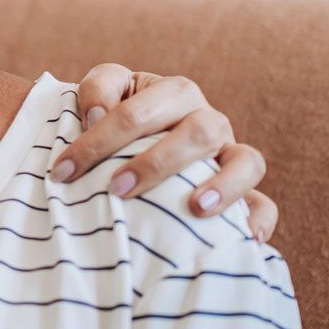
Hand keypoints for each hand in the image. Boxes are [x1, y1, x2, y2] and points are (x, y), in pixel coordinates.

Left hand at [50, 65, 276, 242]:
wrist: (139, 140)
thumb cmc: (115, 119)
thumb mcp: (102, 93)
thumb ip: (96, 90)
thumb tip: (97, 115)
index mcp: (173, 93)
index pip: (138, 112)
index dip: (98, 140)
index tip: (63, 171)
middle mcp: (208, 120)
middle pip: (197, 132)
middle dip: (156, 162)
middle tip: (116, 188)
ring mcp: (229, 155)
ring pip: (245, 161)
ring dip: (222, 185)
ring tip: (195, 209)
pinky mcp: (244, 190)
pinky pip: (264, 203)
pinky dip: (259, 217)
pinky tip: (246, 237)